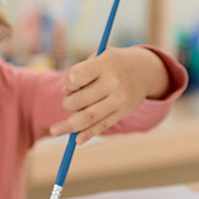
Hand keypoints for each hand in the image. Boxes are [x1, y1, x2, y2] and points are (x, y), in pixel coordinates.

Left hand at [49, 47, 167, 140]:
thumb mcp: (98, 58)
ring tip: (54, 130)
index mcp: (105, 65)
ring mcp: (119, 101)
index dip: (68, 82)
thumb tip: (66, 94)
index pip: (75, 78)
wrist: (144, 71)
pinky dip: (88, 134)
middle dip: (67, 103)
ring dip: (69, 126)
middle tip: (70, 101)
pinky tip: (77, 140)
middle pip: (79, 101)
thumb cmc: (112, 63)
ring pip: (88, 117)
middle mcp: (113, 84)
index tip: (72, 82)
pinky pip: (102, 126)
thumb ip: (80, 74)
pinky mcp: (122, 113)